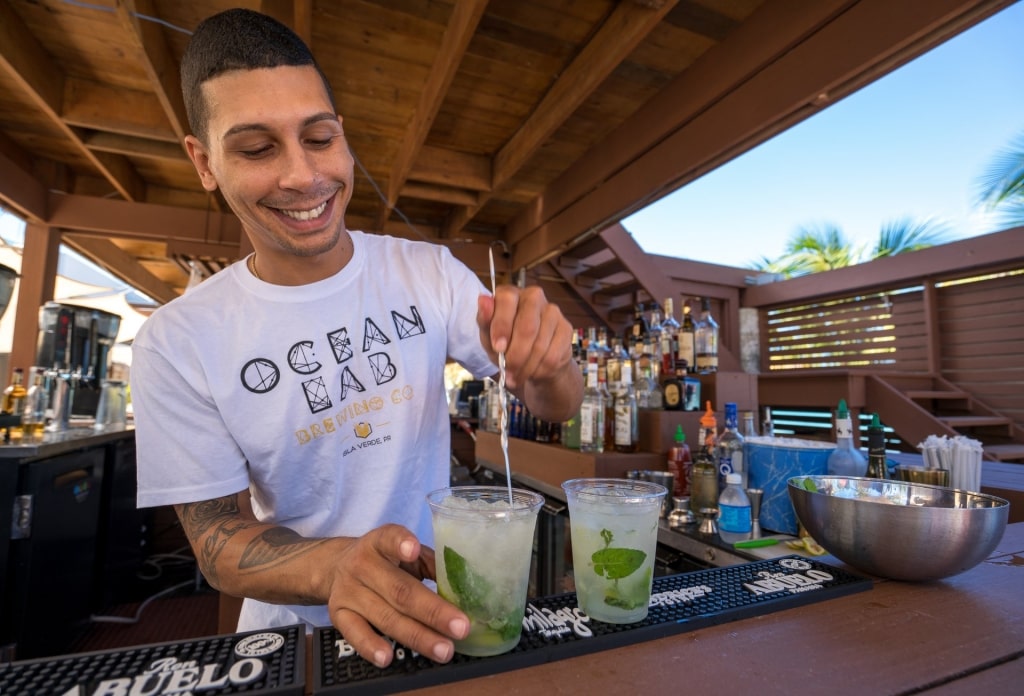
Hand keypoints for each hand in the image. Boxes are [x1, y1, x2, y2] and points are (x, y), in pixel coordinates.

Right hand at [327, 524, 468, 667]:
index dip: (400, 543)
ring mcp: (348, 592)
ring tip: (443, 649)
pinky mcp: (338, 615)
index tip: (414, 550)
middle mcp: (361, 565)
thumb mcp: (406, 554)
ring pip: (385, 617)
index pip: (388, 538)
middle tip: (460, 627)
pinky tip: (388, 657)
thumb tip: (464, 587)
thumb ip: (432, 565)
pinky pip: (355, 633)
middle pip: (399, 590)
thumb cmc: (385, 561)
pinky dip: (371, 646)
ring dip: (417, 636)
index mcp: (379, 543)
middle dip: (433, 611)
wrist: (335, 567)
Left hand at [477, 285, 574, 391]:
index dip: (502, 326)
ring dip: (526, 367)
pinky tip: (533, 372)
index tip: (498, 348)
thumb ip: (484, 320)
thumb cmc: (506, 344)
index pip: (507, 300)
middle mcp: (533, 296)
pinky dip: (540, 370)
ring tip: (516, 376)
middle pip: (528, 326)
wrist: (531, 361)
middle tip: (508, 370)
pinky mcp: (566, 328)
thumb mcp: (488, 337)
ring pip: (540, 345)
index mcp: (510, 294)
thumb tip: (483, 300)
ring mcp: (552, 311)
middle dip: (516, 355)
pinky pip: (553, 355)